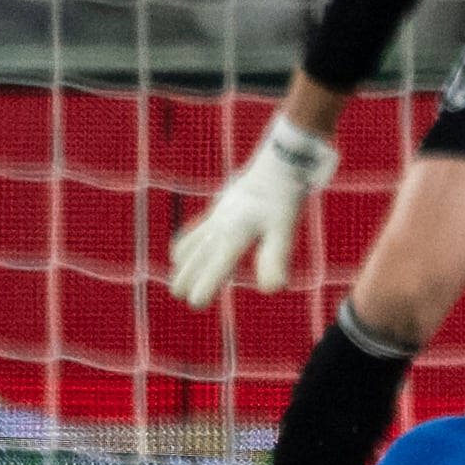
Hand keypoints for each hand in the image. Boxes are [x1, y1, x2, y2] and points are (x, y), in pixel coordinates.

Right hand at [168, 117, 337, 307]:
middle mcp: (220, 227)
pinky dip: (187, 242)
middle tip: (182, 296)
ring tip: (179, 278)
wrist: (280, 160)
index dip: (204, 288)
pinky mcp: (221, 206)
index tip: (196, 304)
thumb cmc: (286, 197)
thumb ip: (276, 259)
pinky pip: (196, 228)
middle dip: (186, 278)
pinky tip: (187, 249)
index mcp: (233, 236)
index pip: (213, 269)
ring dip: (184, 262)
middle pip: (194, 258)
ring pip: (190, 243)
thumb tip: (273, 290)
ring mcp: (217, 215)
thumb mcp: (286, 230)